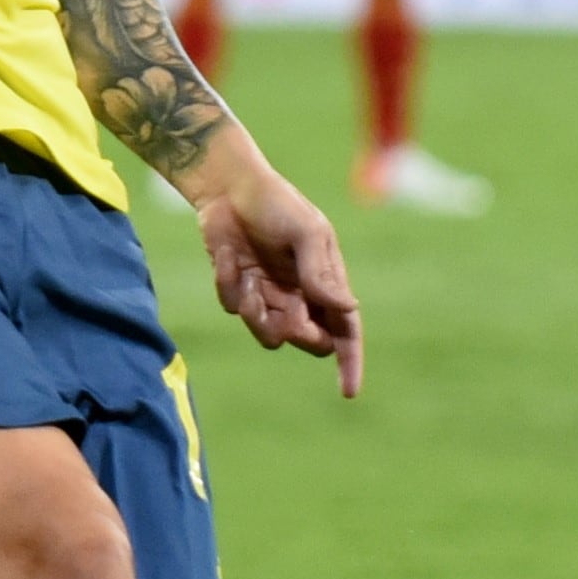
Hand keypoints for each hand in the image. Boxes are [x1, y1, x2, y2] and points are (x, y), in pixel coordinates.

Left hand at [187, 157, 364, 396]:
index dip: (350, 362)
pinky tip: (227, 257)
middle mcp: (301, 295)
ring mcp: (270, 296)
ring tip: (249, 283)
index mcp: (326, 281)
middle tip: (291, 320)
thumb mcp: (306, 233)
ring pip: (269, 336)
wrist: (228, 187)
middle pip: (310, 341)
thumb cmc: (276, 204)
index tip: (348, 391)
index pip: (346, 330)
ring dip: (258, 316)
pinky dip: (230, 285)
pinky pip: (235, 310)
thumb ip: (321, 274)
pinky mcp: (239, 291)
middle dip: (301, 337)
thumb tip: (348, 308)